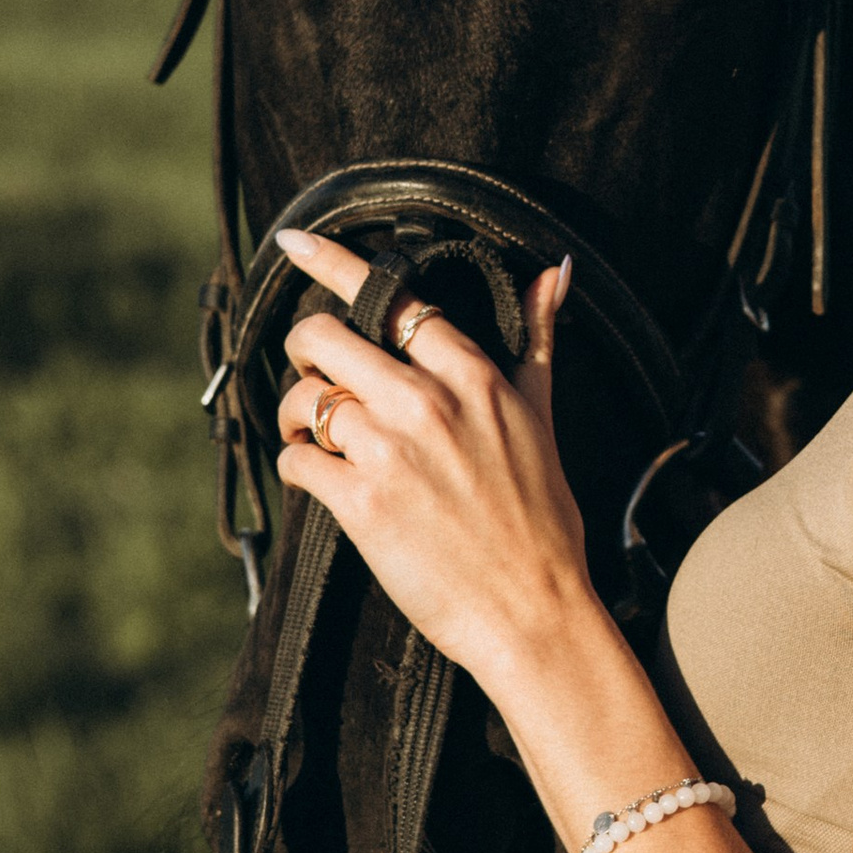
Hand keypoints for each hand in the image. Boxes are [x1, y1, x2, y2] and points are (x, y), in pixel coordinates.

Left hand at [270, 226, 592, 682]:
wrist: (533, 610)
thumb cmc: (543, 518)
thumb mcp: (544, 416)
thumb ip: (539, 338)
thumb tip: (559, 271)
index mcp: (471, 375)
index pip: (393, 298)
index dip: (333, 265)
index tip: (293, 242)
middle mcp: (425, 402)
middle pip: (325, 337)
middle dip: (306, 350)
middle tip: (315, 375)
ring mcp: (389, 452)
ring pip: (304, 399)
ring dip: (297, 414)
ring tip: (318, 436)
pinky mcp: (360, 504)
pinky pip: (298, 461)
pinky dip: (298, 465)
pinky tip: (320, 477)